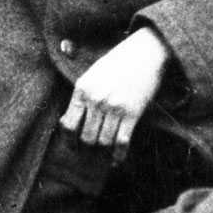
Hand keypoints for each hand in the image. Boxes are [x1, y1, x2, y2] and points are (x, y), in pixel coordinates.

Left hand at [59, 29, 171, 150]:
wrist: (145, 52)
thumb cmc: (117, 63)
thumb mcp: (91, 75)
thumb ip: (80, 96)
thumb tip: (66, 121)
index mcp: (82, 90)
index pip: (68, 125)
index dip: (69, 140)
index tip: (72, 147)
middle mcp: (96, 100)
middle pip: (86, 137)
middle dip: (87, 149)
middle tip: (90, 154)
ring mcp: (115, 107)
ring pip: (103, 142)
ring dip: (103, 152)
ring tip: (103, 155)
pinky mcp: (133, 112)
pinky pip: (122, 141)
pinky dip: (119, 155)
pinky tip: (116, 160)